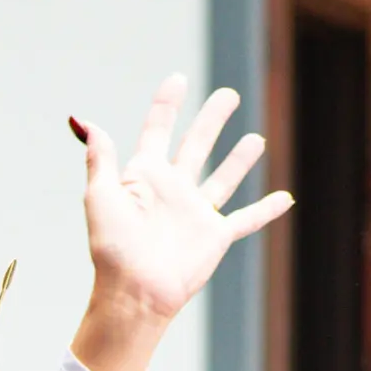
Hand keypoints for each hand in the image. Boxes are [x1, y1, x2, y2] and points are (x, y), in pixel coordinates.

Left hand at [72, 79, 294, 334]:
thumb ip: (100, 157)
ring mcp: (195, 212)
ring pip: (223, 177)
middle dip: (212, 119)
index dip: (167, 105)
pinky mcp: (214, 236)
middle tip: (229, 94)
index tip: (178, 79)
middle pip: (196, 144)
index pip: (158, 130)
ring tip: (257, 138)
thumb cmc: (112, 247)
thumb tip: (84, 122)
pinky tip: (286, 198)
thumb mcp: (100, 196)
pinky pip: (246, 219)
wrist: (134, 291)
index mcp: (144, 176)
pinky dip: (266, 209)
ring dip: (240, 158)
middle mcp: (173, 190)